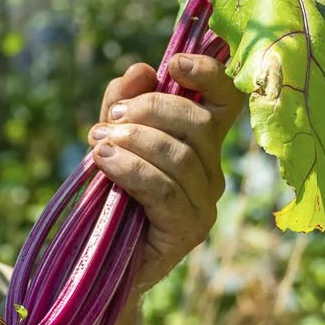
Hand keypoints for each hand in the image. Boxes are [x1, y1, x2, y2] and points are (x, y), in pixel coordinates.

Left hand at [88, 53, 245, 290]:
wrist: (98, 261)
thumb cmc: (109, 196)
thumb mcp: (111, 139)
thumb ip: (122, 104)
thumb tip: (141, 70)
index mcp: (201, 143)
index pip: (226, 100)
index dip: (210, 74)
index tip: (174, 63)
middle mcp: (212, 170)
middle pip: (199, 123)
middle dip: (151, 110)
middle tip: (109, 120)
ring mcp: (204, 202)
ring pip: (180, 156)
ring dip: (134, 141)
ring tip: (98, 144)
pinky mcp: (188, 230)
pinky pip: (164, 190)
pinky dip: (132, 170)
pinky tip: (103, 164)